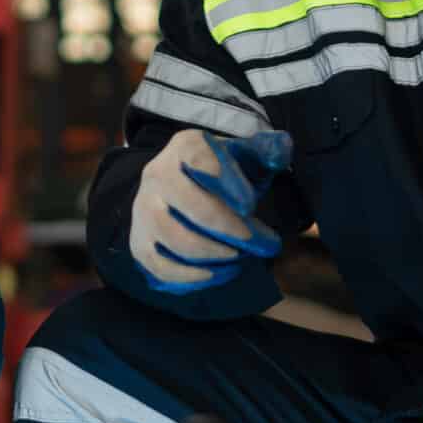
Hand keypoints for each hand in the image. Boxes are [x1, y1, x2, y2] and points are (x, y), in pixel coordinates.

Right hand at [129, 129, 291, 293]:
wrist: (179, 189)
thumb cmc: (220, 173)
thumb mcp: (243, 153)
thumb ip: (267, 150)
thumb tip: (282, 148)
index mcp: (185, 147)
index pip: (202, 161)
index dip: (228, 183)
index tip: (250, 205)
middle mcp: (157, 175)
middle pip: (192, 206)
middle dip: (230, 228)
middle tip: (260, 243)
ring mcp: (143, 211)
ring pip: (175, 238)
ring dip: (213, 253)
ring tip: (239, 259)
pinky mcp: (140, 243)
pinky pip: (160, 266)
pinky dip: (190, 276)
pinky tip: (217, 274)